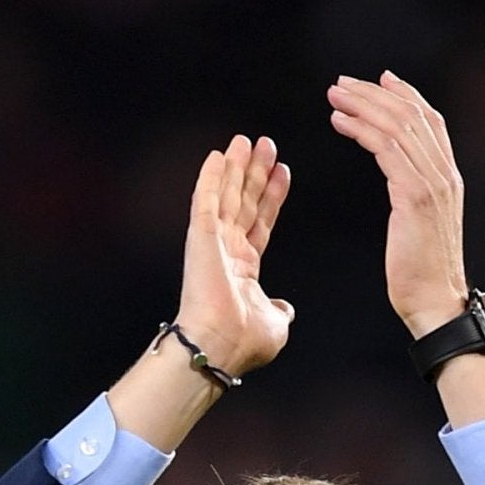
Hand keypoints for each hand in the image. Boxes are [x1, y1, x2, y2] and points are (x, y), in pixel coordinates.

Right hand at [174, 134, 293, 377]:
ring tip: (247, 141)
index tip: (283, 172)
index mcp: (243, 268)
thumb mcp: (275, 323)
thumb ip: (279, 308)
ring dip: (237, 167)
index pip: (261, 222)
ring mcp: (212, 242)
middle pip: (245, 202)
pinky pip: (206, 200)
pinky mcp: (200, 236)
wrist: (221, 344)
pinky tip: (218, 156)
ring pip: (227, 195)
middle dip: (255, 173)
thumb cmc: (245, 341)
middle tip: (267, 144)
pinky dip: (211, 177)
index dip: (272, 197)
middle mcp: (227, 252)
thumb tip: (284, 307)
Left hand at [328, 71, 469, 336]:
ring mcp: (432, 182)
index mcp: (448, 178)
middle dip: (375, 94)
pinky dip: (361, 129)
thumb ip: (416, 197)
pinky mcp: (415, 194)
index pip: (430, 121)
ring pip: (396, 125)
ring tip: (335, 95)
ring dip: (362, 105)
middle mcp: (444, 173)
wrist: (435, 303)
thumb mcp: (421, 226)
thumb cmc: (421, 276)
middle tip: (342, 84)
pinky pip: (385, 147)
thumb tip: (404, 184)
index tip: (381, 79)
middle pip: (411, 115)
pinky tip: (341, 122)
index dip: (406, 95)